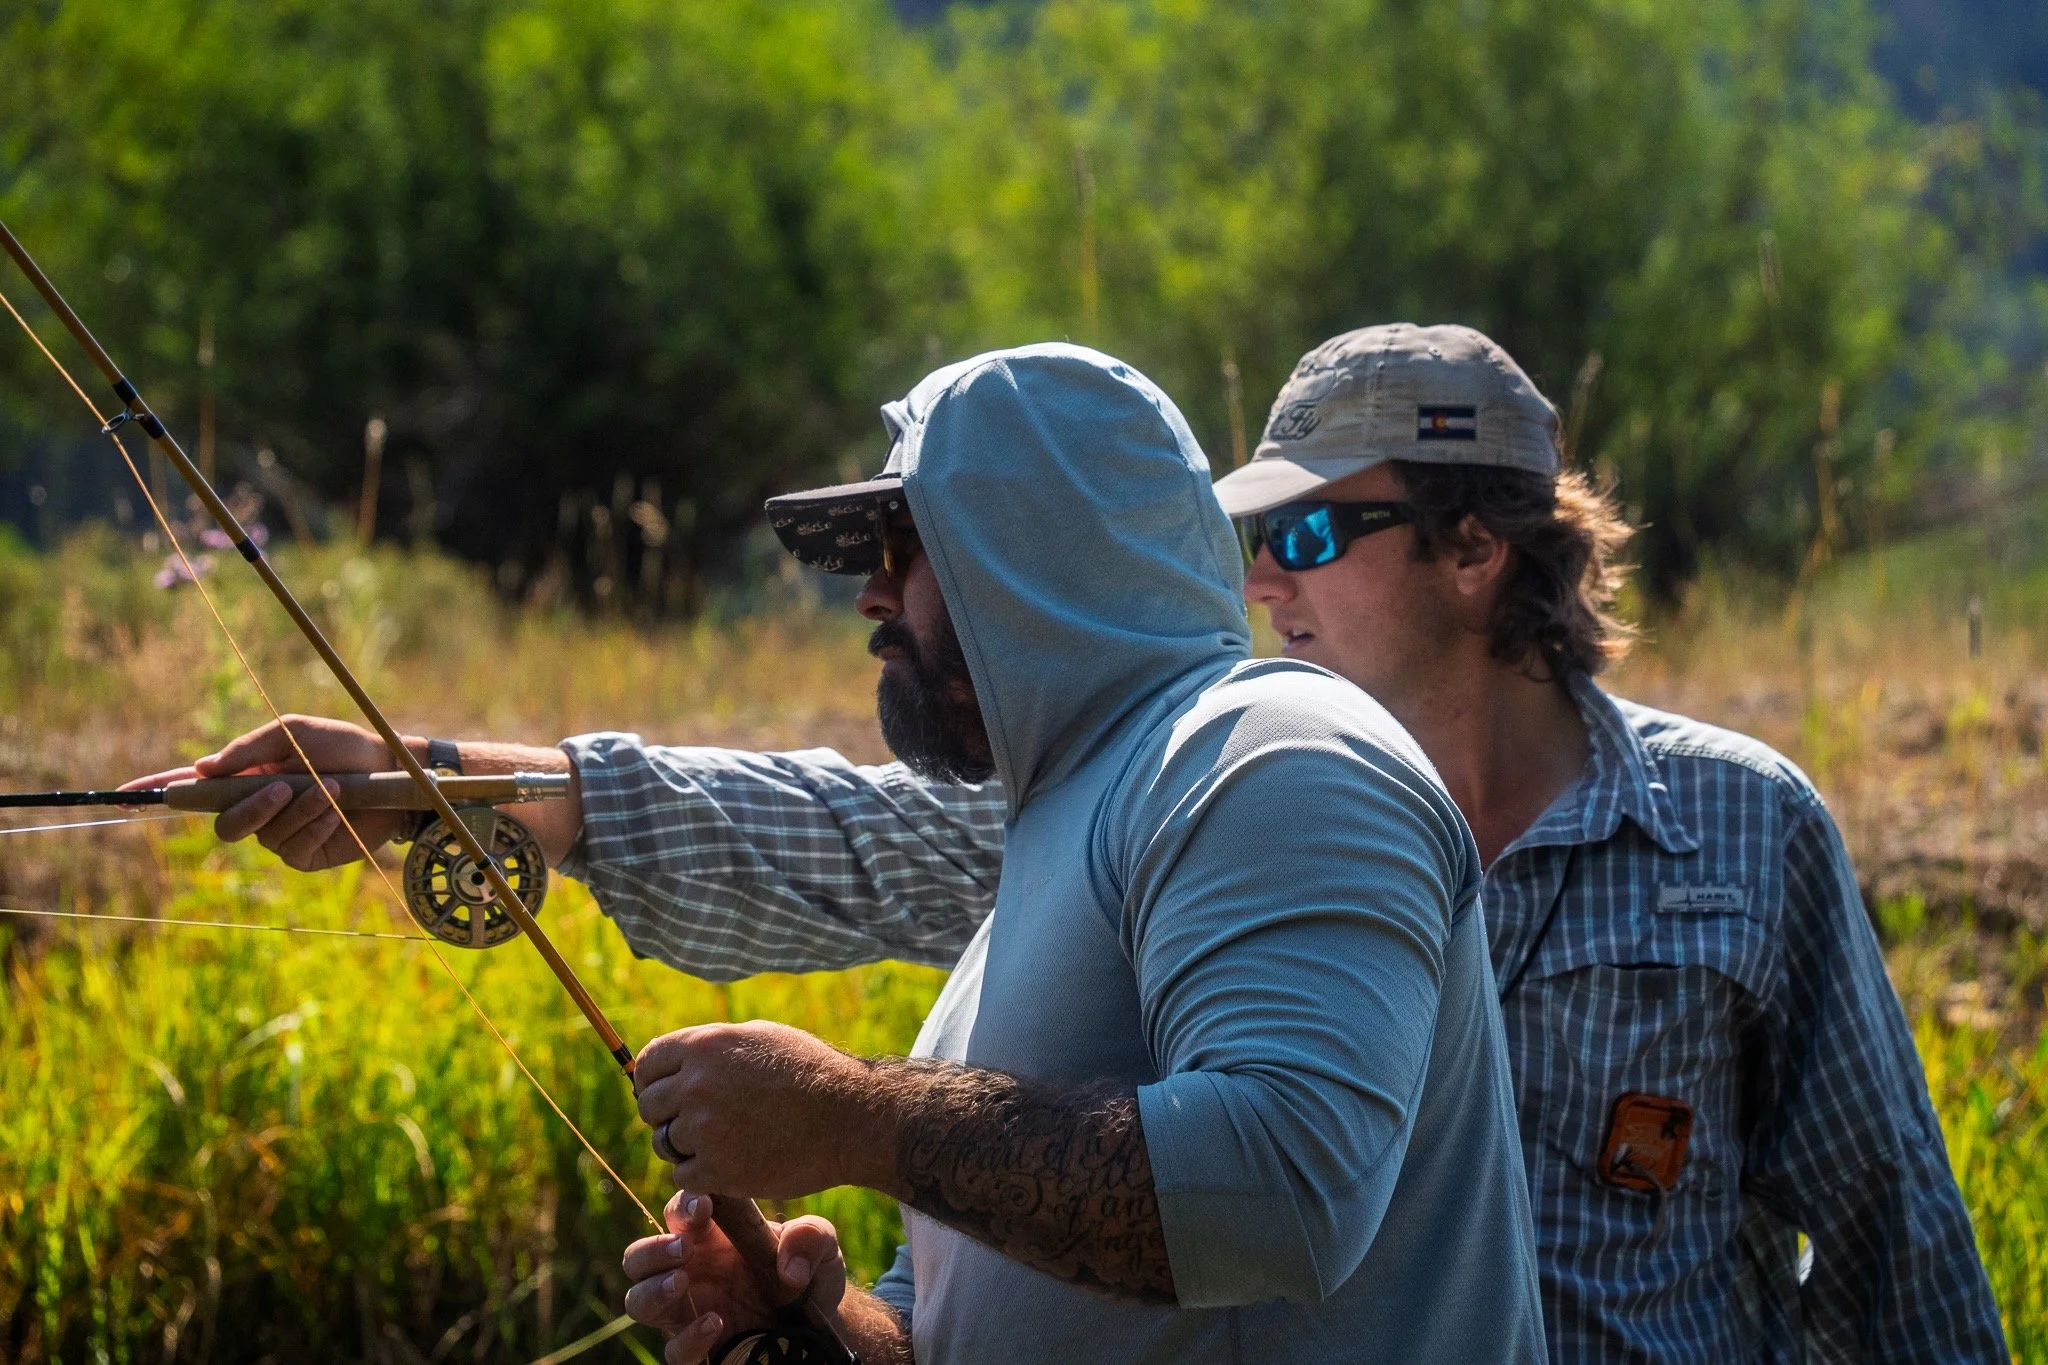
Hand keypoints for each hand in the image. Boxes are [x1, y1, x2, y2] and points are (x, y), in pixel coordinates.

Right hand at [123, 714, 413, 870]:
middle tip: (284, 787)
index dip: (155, 791)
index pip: (191, 787)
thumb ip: (248, 750)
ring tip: (331, 788)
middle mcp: (259, 808)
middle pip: (224, 825)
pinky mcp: (307, 854)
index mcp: (247, 776)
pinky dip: (314, 826)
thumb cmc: (345, 747)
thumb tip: (198, 769)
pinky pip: (292, 850)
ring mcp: (281, 834)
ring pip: (263, 836)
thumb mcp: (294, 733)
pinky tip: (337, 812)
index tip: (119, 795)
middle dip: (250, 808)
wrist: (394, 771)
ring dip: (298, 809)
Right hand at [622, 1190, 846, 1364]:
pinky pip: (674, 1351)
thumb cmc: (808, 1272)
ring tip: (681, 1283)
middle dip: (652, 1249)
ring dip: (652, 1290)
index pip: (678, 1213)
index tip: (703, 1206)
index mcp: (711, 1237)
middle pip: (639, 1257)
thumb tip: (789, 1266)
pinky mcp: (698, 1349)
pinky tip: (715, 1323)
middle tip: (684, 1248)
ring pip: (638, 1301)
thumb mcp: (822, 1246)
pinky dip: (688, 1338)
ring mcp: (689, 1311)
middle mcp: (691, 1270)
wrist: (819, 1322)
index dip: (682, 1205)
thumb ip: (811, 1237)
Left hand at [635, 1020, 892, 1198]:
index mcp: (705, 1045)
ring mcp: (704, 1128)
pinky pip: (684, 1177)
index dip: (653, 1081)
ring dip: (686, 1148)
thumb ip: (713, 1048)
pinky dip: (703, 1176)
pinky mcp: (716, 1170)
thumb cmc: (811, 1072)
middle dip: (668, 1116)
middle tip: (700, 1125)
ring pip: (665, 1144)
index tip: (667, 1095)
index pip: (648, 1064)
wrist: (850, 1116)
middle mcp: (697, 1084)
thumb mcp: (761, 1037)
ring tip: (724, 1143)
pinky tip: (732, 1165)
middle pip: (649, 1107)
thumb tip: (676, 1062)